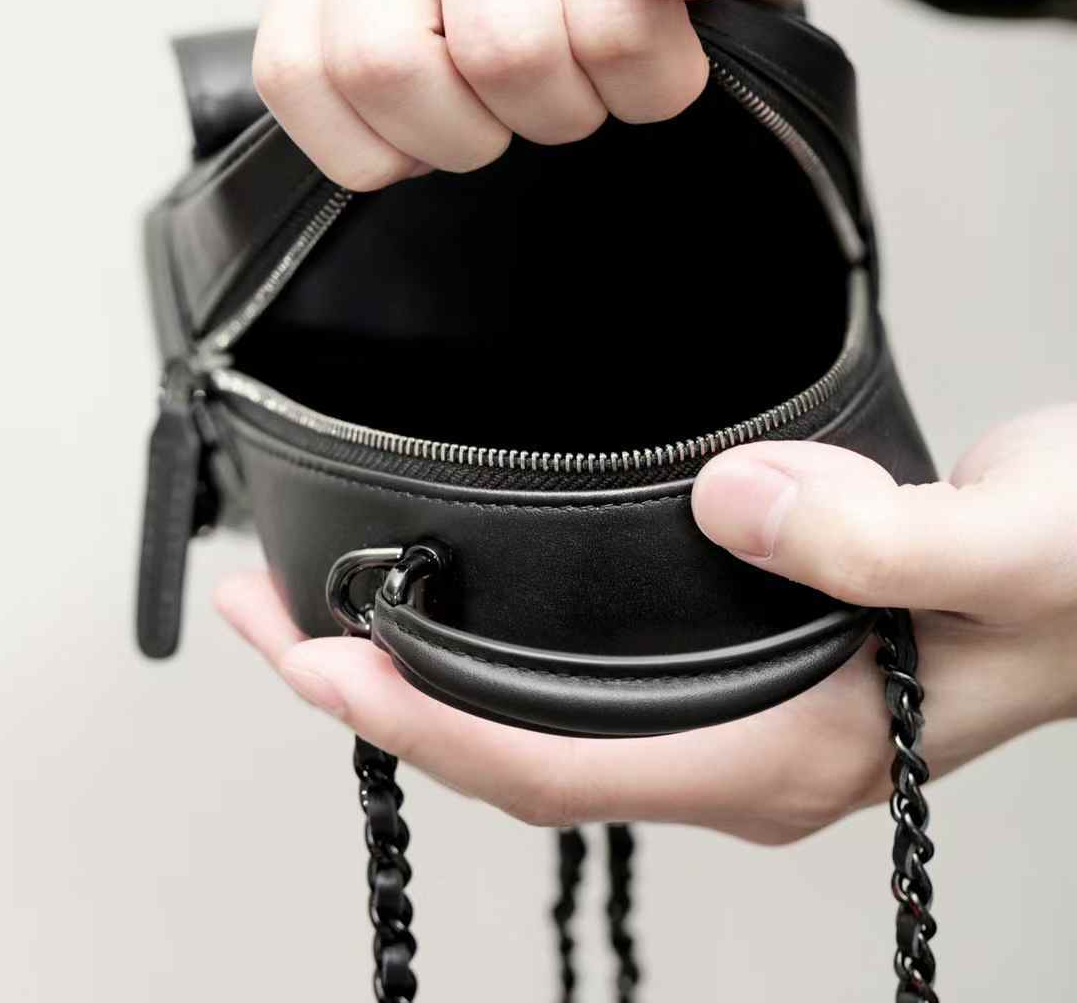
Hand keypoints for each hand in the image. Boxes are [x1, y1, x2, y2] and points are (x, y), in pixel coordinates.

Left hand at [217, 406, 1076, 837]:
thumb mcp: (1012, 545)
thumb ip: (881, 538)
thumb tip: (739, 505)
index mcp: (795, 752)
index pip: (566, 769)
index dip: (426, 725)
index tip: (315, 660)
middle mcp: (757, 751)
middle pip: (525, 757)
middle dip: (384, 702)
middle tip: (272, 622)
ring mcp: (752, 710)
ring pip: (552, 724)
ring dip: (432, 677)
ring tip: (329, 612)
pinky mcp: (754, 659)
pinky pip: (596, 678)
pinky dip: (505, 647)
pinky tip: (464, 607)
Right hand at [252, 0, 860, 189]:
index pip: (605, 5)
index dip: (650, 80)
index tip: (672, 68)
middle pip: (493, 45)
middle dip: (564, 109)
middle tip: (596, 89)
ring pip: (376, 65)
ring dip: (465, 132)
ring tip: (515, 105)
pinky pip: (291, 73)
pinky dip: (365, 144)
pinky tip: (435, 126)